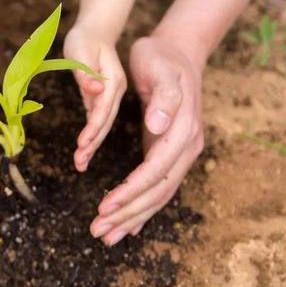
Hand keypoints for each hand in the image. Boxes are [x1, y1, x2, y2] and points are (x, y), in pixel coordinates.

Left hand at [63, 25, 126, 171]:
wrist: (95, 31)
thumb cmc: (84, 38)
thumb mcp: (80, 50)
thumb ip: (86, 72)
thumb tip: (94, 90)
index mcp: (113, 80)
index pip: (102, 109)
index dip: (93, 127)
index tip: (82, 144)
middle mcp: (115, 91)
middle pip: (104, 122)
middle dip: (92, 144)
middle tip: (79, 164)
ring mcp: (111, 96)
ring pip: (102, 125)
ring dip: (91, 145)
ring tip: (80, 163)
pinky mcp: (104, 99)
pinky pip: (98, 121)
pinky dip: (91, 136)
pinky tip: (84, 150)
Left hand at [90, 35, 204, 244]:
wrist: (178, 52)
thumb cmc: (162, 58)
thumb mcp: (159, 68)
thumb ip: (164, 97)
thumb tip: (158, 125)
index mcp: (184, 129)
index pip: (156, 170)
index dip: (131, 191)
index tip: (105, 206)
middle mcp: (187, 146)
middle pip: (158, 190)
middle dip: (127, 213)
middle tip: (98, 230)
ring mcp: (182, 152)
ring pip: (159, 193)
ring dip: (133, 216)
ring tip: (106, 234)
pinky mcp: (171, 152)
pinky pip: (159, 185)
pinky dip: (144, 207)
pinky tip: (130, 224)